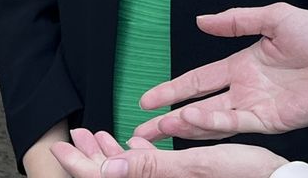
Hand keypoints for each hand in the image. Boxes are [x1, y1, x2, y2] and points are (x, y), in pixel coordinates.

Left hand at [50, 129, 282, 177]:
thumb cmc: (247, 175)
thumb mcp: (197, 165)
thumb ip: (150, 167)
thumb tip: (105, 170)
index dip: (79, 165)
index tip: (60, 147)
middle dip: (90, 157)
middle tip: (75, 134)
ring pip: (128, 173)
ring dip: (110, 155)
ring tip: (95, 135)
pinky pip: (148, 171)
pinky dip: (134, 157)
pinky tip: (131, 143)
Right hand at [132, 3, 307, 142]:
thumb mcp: (273, 17)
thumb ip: (237, 20)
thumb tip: (202, 19)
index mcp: (241, 66)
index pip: (198, 80)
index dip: (173, 89)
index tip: (147, 99)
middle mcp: (243, 90)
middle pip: (197, 107)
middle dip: (168, 119)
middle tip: (140, 130)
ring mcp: (255, 108)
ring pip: (212, 121)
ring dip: (185, 125)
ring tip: (159, 128)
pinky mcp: (270, 121)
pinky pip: (236, 124)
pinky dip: (212, 124)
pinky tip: (192, 121)